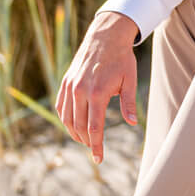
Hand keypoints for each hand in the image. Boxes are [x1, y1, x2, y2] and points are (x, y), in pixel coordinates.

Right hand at [55, 11, 139, 162]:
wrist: (105, 37)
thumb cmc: (121, 59)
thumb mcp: (130, 80)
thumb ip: (129, 103)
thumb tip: (133, 123)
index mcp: (98, 92)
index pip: (94, 128)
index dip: (96, 146)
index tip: (98, 159)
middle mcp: (80, 91)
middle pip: (79, 126)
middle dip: (86, 142)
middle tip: (94, 150)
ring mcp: (70, 86)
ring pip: (67, 119)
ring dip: (74, 133)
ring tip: (85, 141)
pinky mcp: (65, 82)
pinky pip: (61, 107)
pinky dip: (65, 119)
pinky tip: (73, 125)